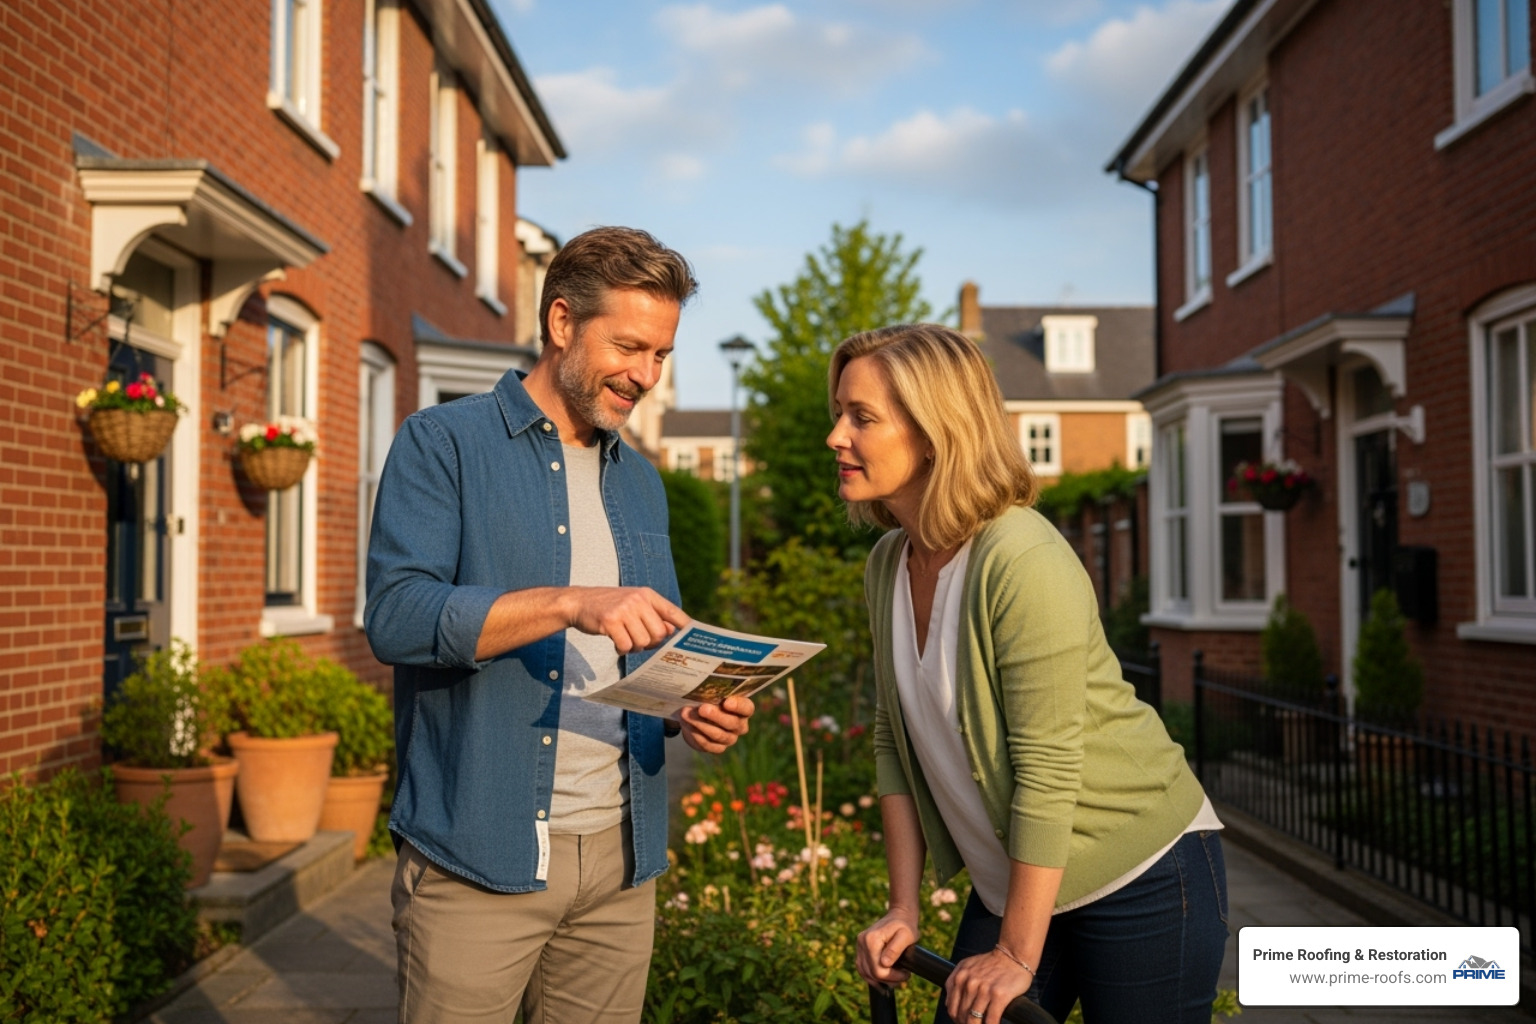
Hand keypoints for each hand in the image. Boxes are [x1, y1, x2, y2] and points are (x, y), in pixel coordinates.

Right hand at [568, 587, 688, 652]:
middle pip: (659, 634)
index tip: (694, 636)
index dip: (685, 625)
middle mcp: (638, 600)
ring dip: (634, 647)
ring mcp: (624, 610)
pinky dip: (622, 650)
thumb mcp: (633, 603)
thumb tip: (672, 631)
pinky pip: (626, 646)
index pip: (672, 611)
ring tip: (624, 639)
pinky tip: (615, 642)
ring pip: (643, 642)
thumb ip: (653, 615)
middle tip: (637, 639)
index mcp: (647, 595)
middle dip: (650, 643)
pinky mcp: (610, 621)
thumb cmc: (609, 606)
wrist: (579, 602)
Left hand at [679, 695, 752, 752]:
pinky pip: (707, 744)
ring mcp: (729, 738)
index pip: (747, 708)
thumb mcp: (712, 692)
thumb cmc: (709, 698)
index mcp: (743, 709)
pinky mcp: (717, 748)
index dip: (738, 706)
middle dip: (715, 715)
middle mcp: (739, 725)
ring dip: (700, 724)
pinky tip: (686, 724)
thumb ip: (713, 689)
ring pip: (718, 735)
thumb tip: (701, 680)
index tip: (726, 702)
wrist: (697, 714)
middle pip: (732, 723)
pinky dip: (695, 734)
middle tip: (702, 708)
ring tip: (686, 714)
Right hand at [855, 908, 918, 987]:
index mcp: (871, 939)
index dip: (892, 977)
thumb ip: (895, 949)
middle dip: (888, 980)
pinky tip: (884, 976)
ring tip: (895, 978)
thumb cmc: (906, 925)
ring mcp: (859, 945)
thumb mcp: (906, 936)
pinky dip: (872, 975)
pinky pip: (863, 968)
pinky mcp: (861, 948)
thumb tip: (884, 964)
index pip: (877, 970)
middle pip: (871, 973)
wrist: (899, 915)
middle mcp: (862, 942)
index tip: (906, 974)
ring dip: (880, 980)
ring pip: (865, 973)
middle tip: (903, 976)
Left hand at [945, 948, 1033, 1023]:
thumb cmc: (991, 963)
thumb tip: (948, 1004)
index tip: (963, 1023)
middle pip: (962, 1016)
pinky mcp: (999, 995)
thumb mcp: (967, 966)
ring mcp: (983, 989)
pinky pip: (991, 1020)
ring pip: (974, 1020)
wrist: (1013, 954)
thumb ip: (955, 982)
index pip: (952, 1008)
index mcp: (959, 977)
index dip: (957, 1020)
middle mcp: (969, 983)